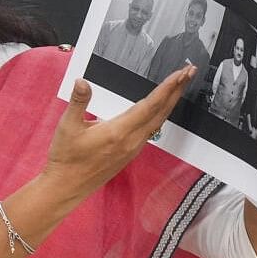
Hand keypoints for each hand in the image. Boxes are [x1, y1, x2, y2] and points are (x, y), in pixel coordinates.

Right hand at [40, 67, 194, 203]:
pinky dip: (161, 114)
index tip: (180, 74)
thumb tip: (82, 82)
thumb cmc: (66, 157)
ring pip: (159, 121)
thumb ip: (78, 102)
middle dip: (176, 90)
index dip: (167, 88)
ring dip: (170, 102)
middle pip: (161, 112)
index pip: (149, 105)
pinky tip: (161, 109)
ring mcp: (133, 148)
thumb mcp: (67, 126)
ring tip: (179, 86)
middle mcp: (131, 140)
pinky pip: (152, 130)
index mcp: (118, 131)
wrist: (67, 186)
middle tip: (189, 71)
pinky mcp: (130, 152)